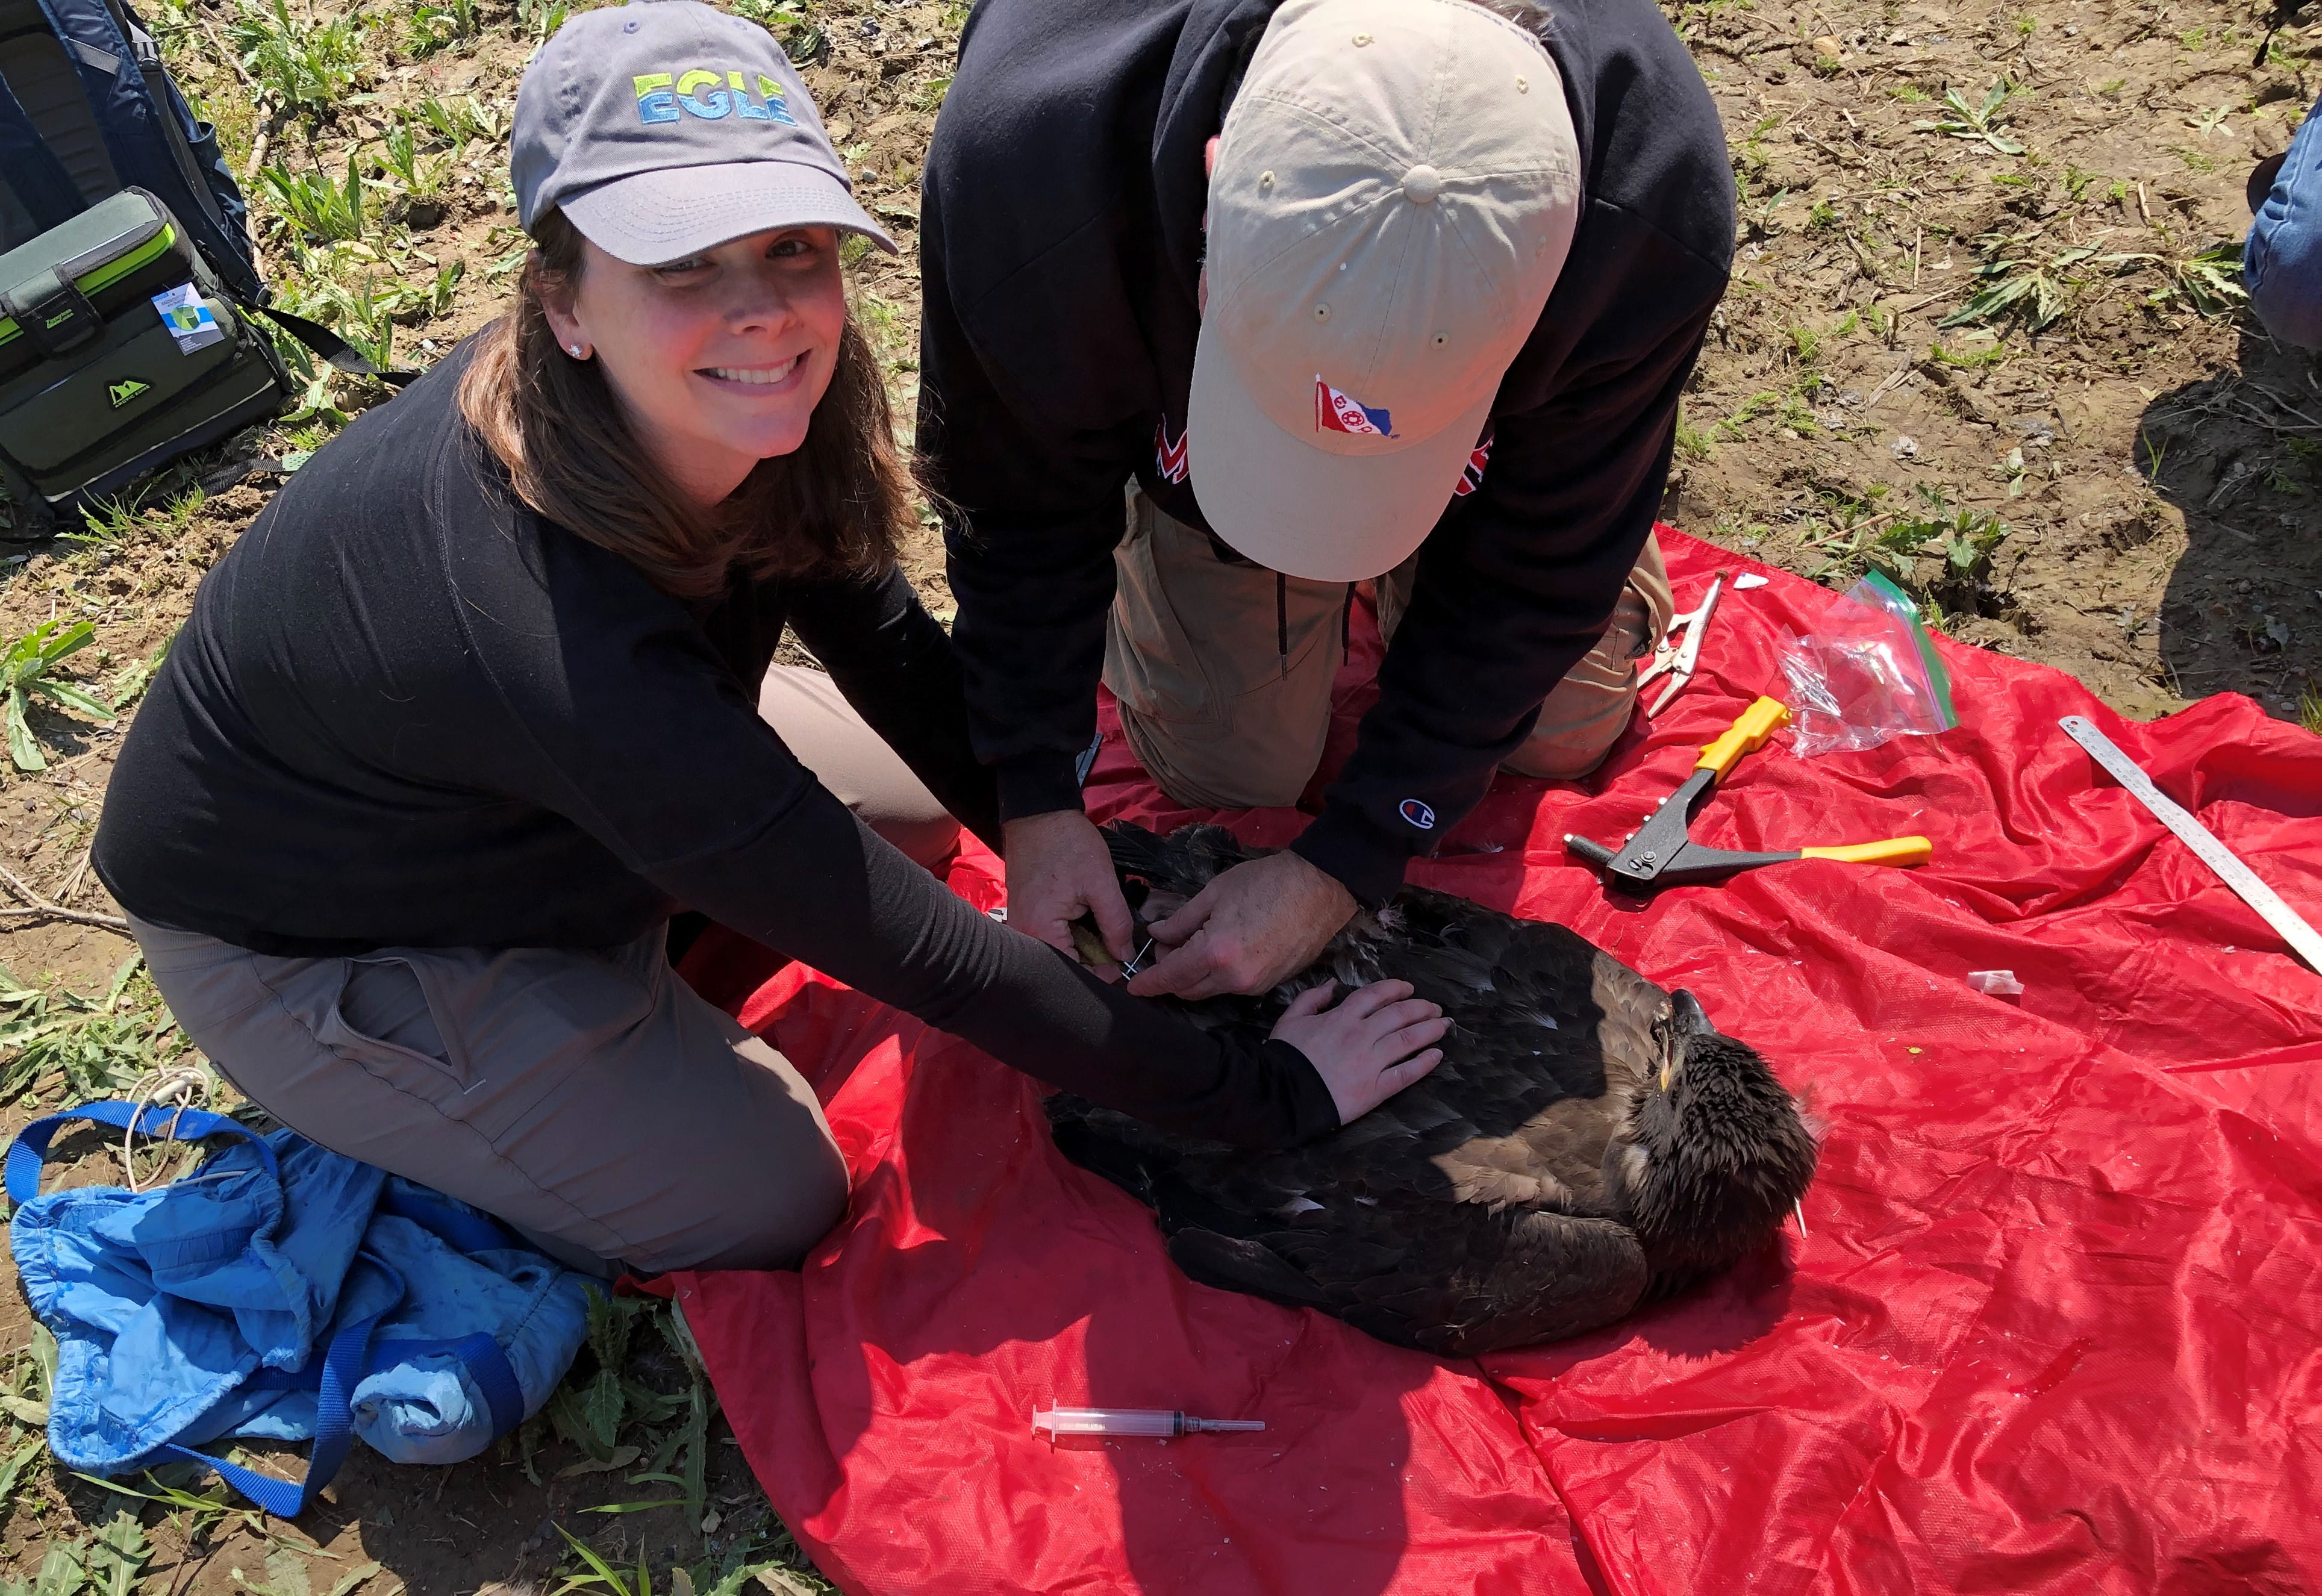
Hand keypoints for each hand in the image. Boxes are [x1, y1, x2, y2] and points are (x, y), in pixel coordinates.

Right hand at [1002, 810, 1134, 964]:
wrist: (1039, 813)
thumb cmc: (1069, 844)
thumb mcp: (1102, 883)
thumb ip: (1116, 924)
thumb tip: (1125, 957)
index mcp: (1040, 930)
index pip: (1072, 973)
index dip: (1101, 975)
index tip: (1122, 966)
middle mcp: (1023, 935)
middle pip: (1063, 965)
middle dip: (1092, 960)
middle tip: (1116, 945)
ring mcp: (1020, 925)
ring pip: (1057, 951)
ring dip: (1082, 945)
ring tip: (1100, 927)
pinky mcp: (1023, 914)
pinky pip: (1049, 936)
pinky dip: (1069, 933)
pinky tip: (1083, 918)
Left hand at [1127, 849, 1357, 999]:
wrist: (1320, 887)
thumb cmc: (1268, 882)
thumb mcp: (1215, 893)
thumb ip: (1181, 919)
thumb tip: (1158, 933)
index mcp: (1216, 953)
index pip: (1171, 977)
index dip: (1148, 982)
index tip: (1133, 985)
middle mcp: (1234, 978)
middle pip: (1188, 990)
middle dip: (1170, 975)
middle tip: (1165, 948)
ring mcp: (1255, 985)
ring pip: (1210, 990)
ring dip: (1194, 975)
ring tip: (1194, 944)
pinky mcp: (1270, 985)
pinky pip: (1232, 986)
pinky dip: (1218, 975)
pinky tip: (1221, 950)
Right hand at [1269, 980, 1446, 1122]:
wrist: (1282, 1095)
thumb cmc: (1285, 1057)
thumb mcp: (1291, 1019)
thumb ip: (1312, 998)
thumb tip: (1331, 985)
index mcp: (1341, 1017)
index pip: (1375, 995)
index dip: (1395, 989)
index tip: (1409, 988)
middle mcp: (1361, 1035)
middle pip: (1398, 1015)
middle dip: (1420, 1008)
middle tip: (1435, 1008)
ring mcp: (1371, 1062)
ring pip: (1407, 1040)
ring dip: (1429, 1030)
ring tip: (1444, 1025)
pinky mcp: (1376, 1088)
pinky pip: (1406, 1073)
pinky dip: (1424, 1063)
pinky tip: (1437, 1055)